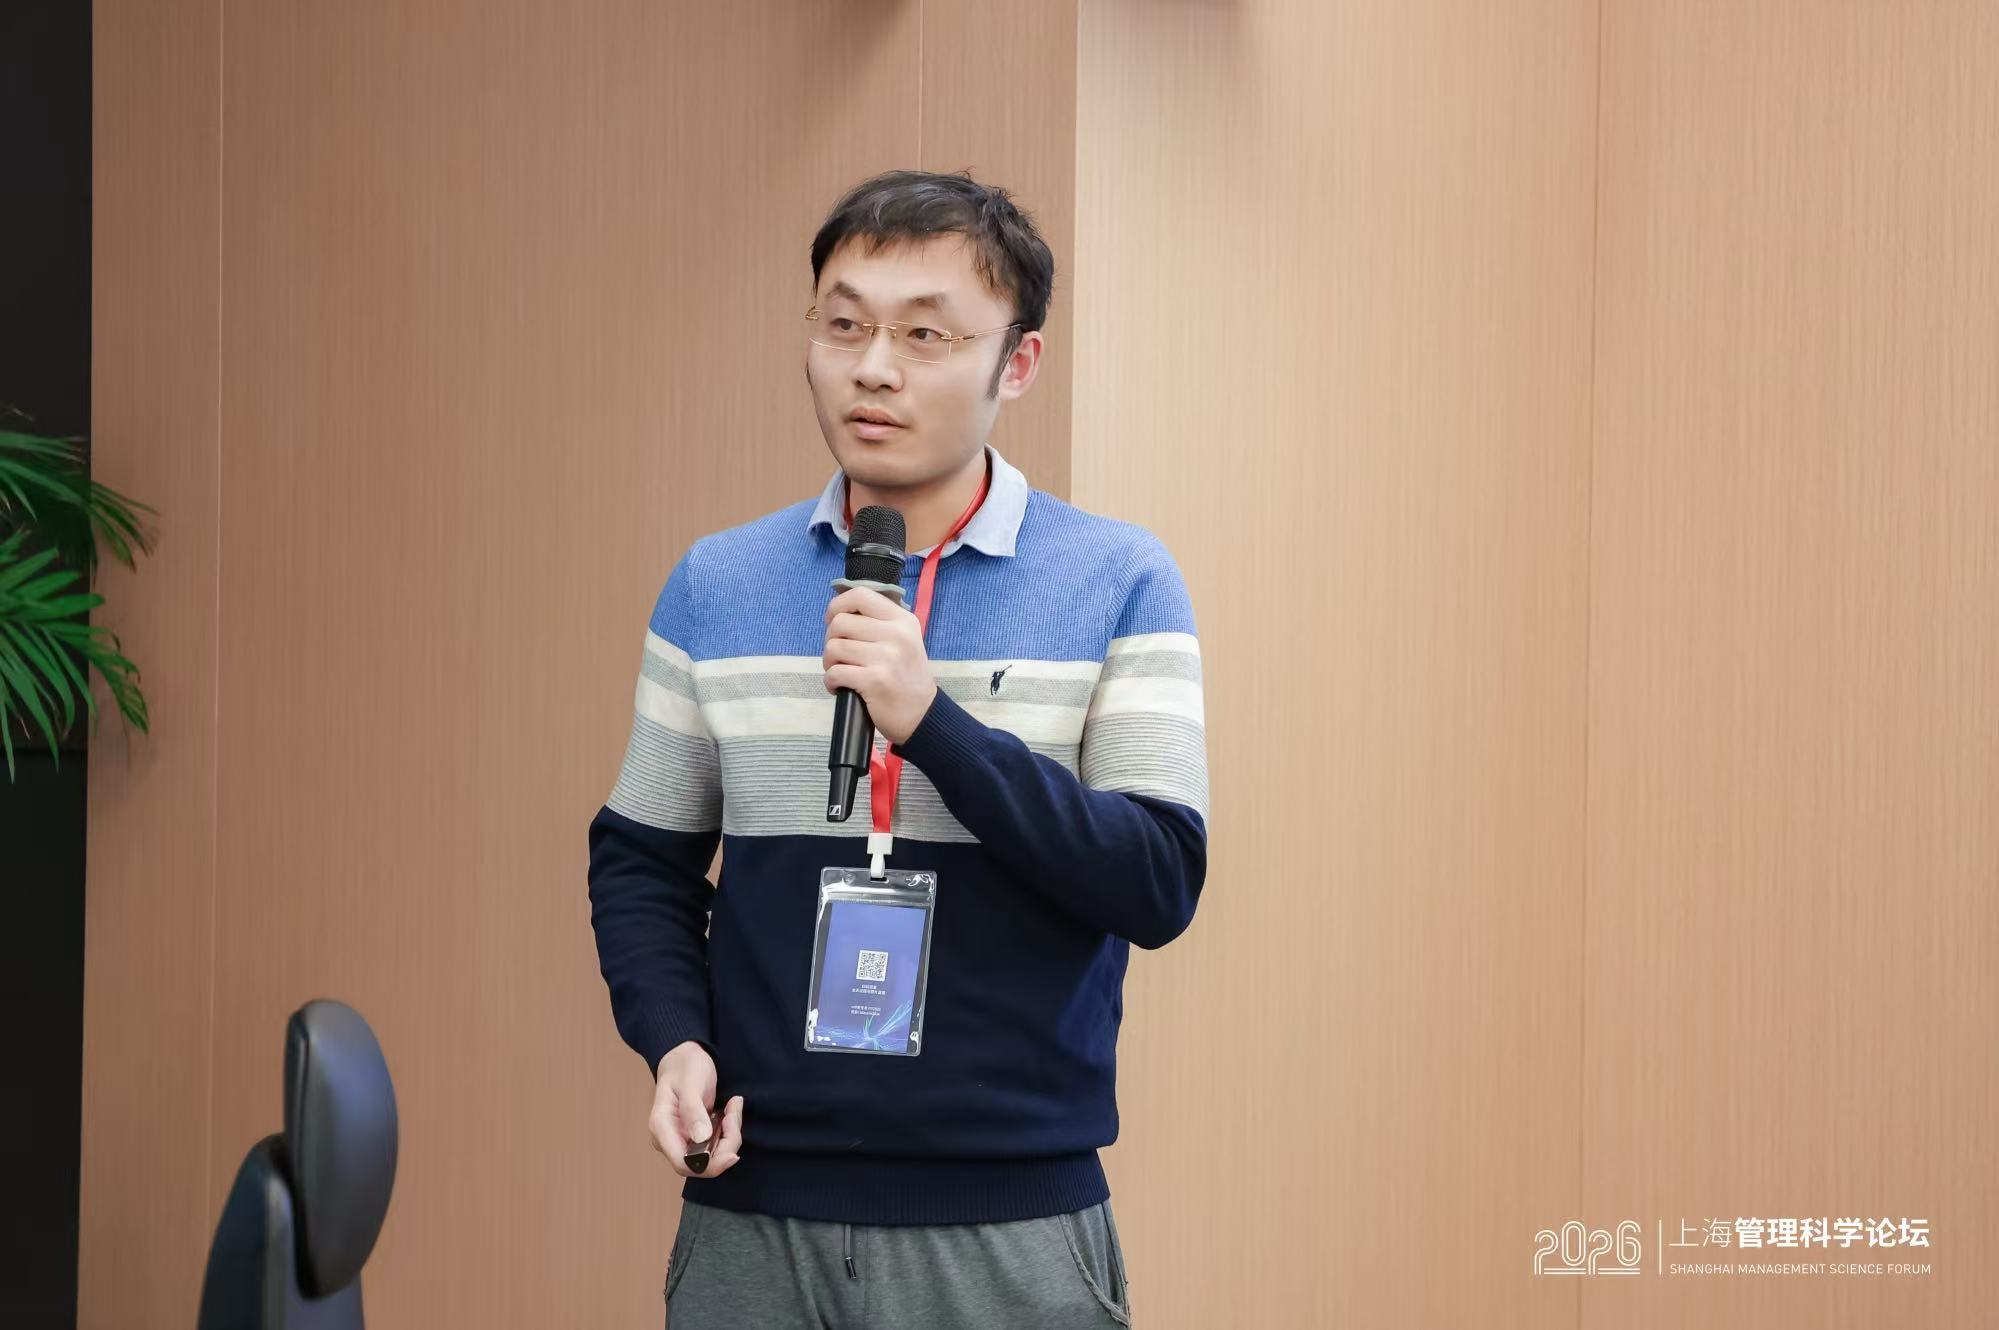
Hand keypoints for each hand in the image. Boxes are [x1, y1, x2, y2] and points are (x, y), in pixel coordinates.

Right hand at [650, 1041, 743, 1178]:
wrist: (684, 1057)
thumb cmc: (684, 1066)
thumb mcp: (690, 1082)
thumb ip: (693, 1110)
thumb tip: (701, 1138)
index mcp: (662, 1127)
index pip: (684, 1164)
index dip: (710, 1166)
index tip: (733, 1153)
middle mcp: (670, 1139)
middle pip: (702, 1163)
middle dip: (726, 1145)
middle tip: (735, 1113)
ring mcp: (683, 1139)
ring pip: (713, 1155)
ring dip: (730, 1134)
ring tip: (734, 1105)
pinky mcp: (696, 1136)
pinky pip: (717, 1144)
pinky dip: (729, 1130)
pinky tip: (731, 1109)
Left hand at [823, 586, 938, 745]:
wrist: (922, 714)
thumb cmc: (906, 676)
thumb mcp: (905, 639)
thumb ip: (878, 622)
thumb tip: (839, 612)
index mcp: (902, 620)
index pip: (860, 595)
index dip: (837, 605)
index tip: (833, 620)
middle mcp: (896, 634)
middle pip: (840, 623)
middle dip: (831, 640)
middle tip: (840, 655)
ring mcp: (886, 657)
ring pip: (833, 648)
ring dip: (829, 663)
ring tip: (841, 672)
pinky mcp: (874, 680)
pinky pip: (835, 673)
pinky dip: (831, 682)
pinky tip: (840, 687)